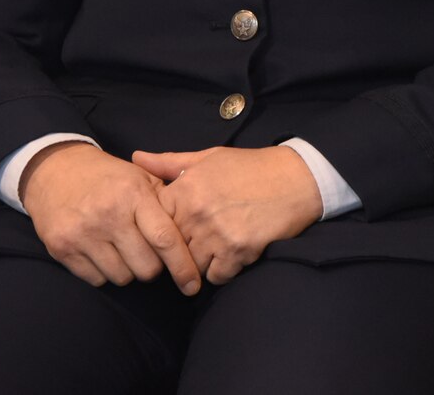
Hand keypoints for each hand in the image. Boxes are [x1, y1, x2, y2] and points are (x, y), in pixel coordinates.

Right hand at [19, 141, 201, 294]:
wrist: (55, 170)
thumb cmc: (108, 176)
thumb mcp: (140, 175)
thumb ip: (167, 200)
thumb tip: (194, 230)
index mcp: (133, 194)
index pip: (165, 239)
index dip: (182, 266)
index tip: (193, 284)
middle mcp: (108, 215)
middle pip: (146, 268)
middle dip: (153, 268)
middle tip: (149, 254)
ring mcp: (82, 234)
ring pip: (122, 277)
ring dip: (128, 270)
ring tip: (123, 249)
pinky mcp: (62, 249)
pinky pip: (96, 280)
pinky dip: (104, 273)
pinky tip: (103, 252)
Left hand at [132, 146, 322, 285]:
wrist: (297, 178)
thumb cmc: (251, 167)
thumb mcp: (209, 157)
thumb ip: (169, 162)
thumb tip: (136, 157)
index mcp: (186, 189)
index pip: (151, 223)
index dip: (157, 231)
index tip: (166, 233)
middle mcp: (197, 213)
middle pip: (169, 249)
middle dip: (176, 252)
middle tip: (189, 248)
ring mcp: (217, 234)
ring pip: (190, 266)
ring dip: (198, 264)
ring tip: (211, 252)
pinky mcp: (238, 252)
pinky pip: (216, 277)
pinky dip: (222, 272)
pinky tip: (230, 257)